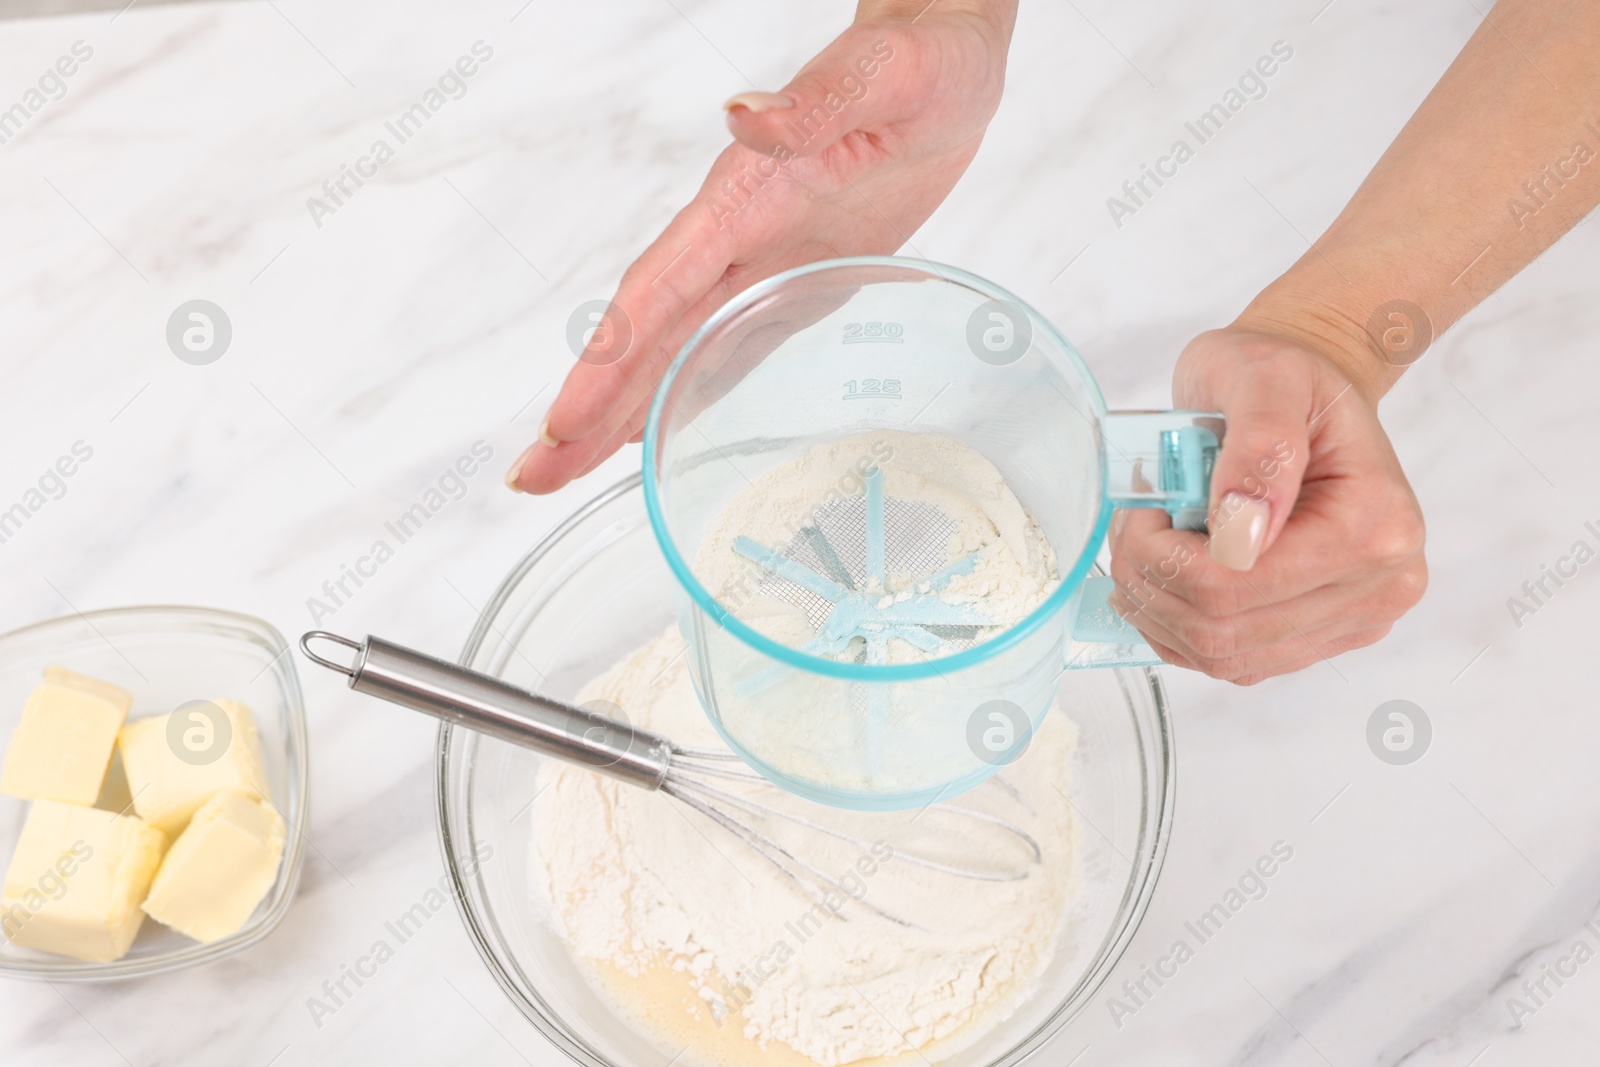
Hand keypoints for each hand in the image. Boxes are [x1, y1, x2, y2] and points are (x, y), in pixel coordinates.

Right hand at [506, 0, 1016, 492]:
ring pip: (671, 348)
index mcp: (744, 194)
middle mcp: (735, 234)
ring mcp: (757, 261)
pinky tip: (649, 433)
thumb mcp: (882, 75)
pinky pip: (723, 346)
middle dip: (588, 408)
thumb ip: (812, 102)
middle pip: (644, 334)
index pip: (658, 288)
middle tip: (532, 475)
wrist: (944, 63)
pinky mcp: (792, 280)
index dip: (610, 359)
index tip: (564, 420)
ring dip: (617, 412)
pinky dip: (681, 392)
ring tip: (561, 470)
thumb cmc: (920, 60)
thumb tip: (743, 115)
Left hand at [1108, 328, 1427, 684]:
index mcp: (1377, 524)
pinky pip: (1231, 662)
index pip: (1242, 581)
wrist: (1303, 396)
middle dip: (1153, 582)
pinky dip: (1178, 630)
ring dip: (1159, 611)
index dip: (1165, 555)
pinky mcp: (1317, 638)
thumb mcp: (1266, 379)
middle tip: (1131, 527)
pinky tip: (1163, 583)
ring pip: (1224, 655)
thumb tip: (1240, 532)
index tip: (1142, 506)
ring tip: (1144, 550)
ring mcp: (1352, 621)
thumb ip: (1259, 447)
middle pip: (1228, 627)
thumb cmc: (1285, 377)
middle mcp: (1380, 585)